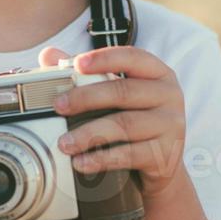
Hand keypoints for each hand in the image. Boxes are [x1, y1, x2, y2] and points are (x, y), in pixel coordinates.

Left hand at [37, 46, 187, 203]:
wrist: (163, 164)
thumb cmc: (135, 120)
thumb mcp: (117, 93)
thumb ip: (86, 73)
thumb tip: (49, 55)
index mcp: (157, 72)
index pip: (132, 57)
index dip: (104, 59)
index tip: (77, 64)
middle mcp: (169, 94)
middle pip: (124, 91)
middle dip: (86, 98)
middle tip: (58, 106)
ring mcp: (171, 124)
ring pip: (124, 125)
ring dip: (89, 134)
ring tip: (64, 143)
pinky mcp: (167, 153)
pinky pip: (129, 155)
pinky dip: (101, 159)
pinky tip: (81, 162)